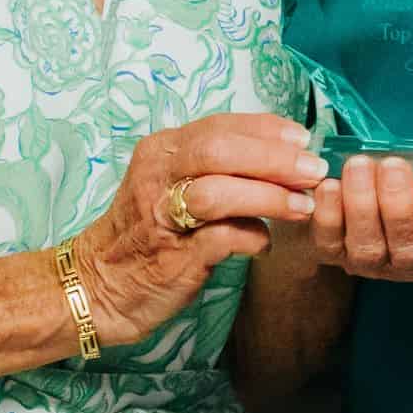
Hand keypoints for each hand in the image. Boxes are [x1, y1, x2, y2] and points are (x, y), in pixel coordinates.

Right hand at [73, 115, 325, 347]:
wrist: (99, 286)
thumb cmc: (147, 233)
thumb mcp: (172, 185)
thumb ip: (217, 167)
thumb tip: (283, 156)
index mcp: (161, 151)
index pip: (219, 126)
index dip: (266, 129)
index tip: (303, 138)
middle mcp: (157, 176)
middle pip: (220, 151)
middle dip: (275, 158)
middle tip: (313, 170)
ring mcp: (160, 216)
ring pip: (219, 192)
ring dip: (270, 197)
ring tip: (303, 206)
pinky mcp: (172, 257)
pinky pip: (222, 238)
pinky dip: (253, 237)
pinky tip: (265, 243)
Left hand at [309, 154, 412, 283]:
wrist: (349, 194)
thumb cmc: (396, 181)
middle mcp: (409, 260)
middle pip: (408, 247)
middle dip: (399, 206)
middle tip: (393, 166)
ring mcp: (370, 262)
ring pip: (367, 246)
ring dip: (362, 204)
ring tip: (359, 165)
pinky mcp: (335, 255)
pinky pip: (330, 242)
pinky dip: (329, 214)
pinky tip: (329, 185)